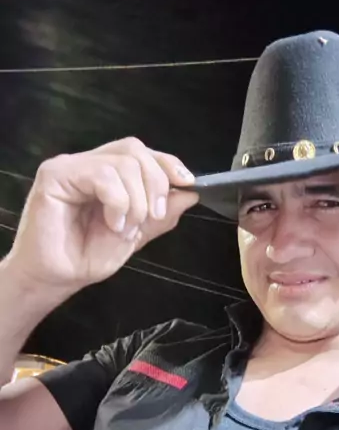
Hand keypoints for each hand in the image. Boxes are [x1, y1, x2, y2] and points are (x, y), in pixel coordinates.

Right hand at [6, 137, 198, 295]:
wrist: (58, 278)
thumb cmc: (87, 256)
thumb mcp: (136, 235)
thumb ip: (161, 215)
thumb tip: (191, 194)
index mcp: (108, 174)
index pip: (142, 153)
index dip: (168, 164)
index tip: (187, 184)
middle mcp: (89, 164)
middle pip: (136, 151)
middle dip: (156, 184)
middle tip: (154, 216)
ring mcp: (72, 166)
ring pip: (123, 162)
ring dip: (136, 200)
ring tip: (125, 228)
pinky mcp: (56, 174)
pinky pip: (102, 175)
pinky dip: (118, 201)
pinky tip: (112, 223)